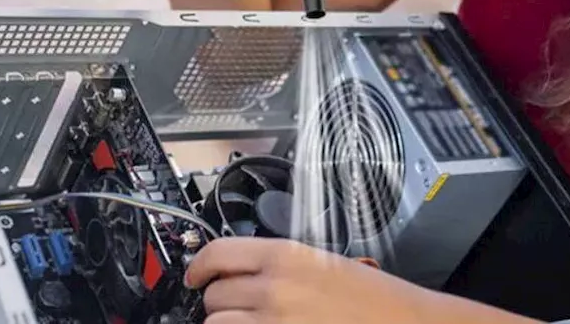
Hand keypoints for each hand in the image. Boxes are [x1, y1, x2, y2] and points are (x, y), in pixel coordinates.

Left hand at [185, 237, 438, 323]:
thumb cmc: (374, 300)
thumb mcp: (323, 264)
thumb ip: (279, 265)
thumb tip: (243, 272)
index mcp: (286, 256)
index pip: (218, 252)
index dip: (199, 266)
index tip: (195, 275)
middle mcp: (274, 288)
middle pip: (213, 292)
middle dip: (219, 300)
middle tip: (234, 306)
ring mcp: (273, 322)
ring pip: (217, 323)